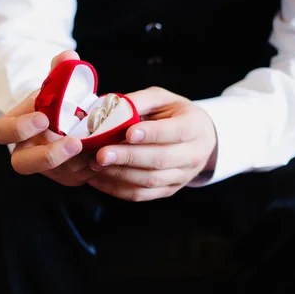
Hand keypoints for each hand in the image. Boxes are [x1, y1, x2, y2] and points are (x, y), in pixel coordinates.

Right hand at [0, 51, 96, 186]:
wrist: (69, 120)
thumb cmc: (56, 100)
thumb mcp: (56, 83)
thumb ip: (60, 69)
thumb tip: (68, 57)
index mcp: (15, 128)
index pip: (2, 133)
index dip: (19, 129)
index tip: (44, 117)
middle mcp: (25, 152)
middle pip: (22, 164)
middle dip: (49, 155)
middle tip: (75, 142)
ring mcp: (46, 168)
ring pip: (57, 173)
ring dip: (78, 161)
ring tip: (99, 145)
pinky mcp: (66, 177)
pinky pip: (77, 178)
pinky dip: (92, 166)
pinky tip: (105, 152)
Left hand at [87, 86, 217, 201]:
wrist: (199, 138)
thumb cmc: (174, 115)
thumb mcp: (161, 99)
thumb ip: (138, 102)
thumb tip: (109, 108)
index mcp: (194, 126)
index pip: (176, 132)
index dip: (152, 134)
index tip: (129, 133)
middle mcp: (193, 154)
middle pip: (160, 160)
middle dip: (128, 157)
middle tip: (102, 154)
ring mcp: (181, 176)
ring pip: (149, 180)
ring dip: (119, 174)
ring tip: (96, 164)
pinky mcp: (167, 190)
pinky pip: (141, 194)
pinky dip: (117, 188)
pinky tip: (98, 178)